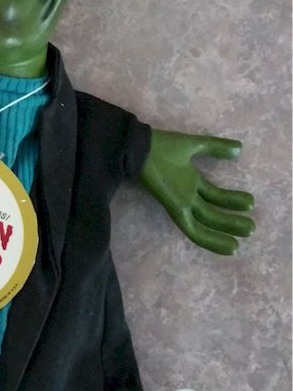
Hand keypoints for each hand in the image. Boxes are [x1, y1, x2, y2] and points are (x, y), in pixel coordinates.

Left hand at [139, 129, 254, 254]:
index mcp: (189, 180)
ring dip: (227, 230)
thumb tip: (240, 149)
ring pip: (207, 222)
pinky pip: (194, 230)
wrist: (137, 147)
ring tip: (247, 234)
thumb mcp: (194, 144)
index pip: (213, 195)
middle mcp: (187, 194)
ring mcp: (181, 203)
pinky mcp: (175, 209)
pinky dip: (211, 240)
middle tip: (252, 227)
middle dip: (232, 220)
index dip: (231, 200)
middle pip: (212, 212)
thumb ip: (215, 147)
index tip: (250, 203)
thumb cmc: (161, 146)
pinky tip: (229, 245)